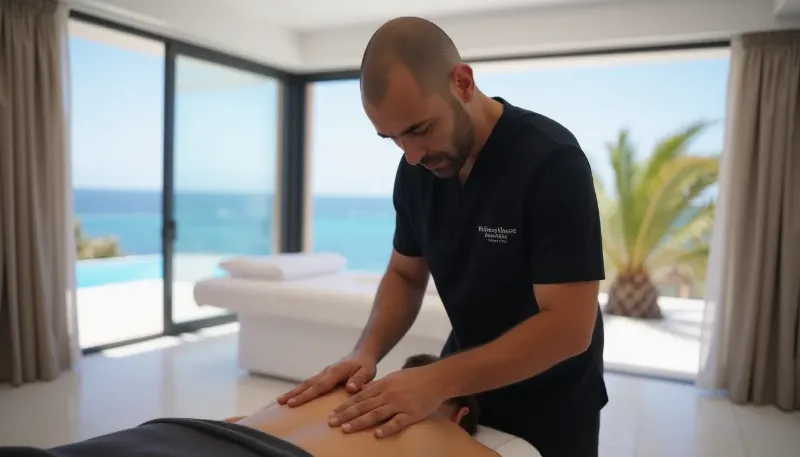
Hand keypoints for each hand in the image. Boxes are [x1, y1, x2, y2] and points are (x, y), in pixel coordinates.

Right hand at [276, 352, 377, 406]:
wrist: (362, 354)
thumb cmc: (365, 365)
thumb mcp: (368, 372)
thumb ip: (360, 380)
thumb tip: (350, 388)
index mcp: (335, 372)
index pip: (318, 386)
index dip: (305, 396)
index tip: (292, 403)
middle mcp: (326, 372)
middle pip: (307, 384)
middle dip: (293, 394)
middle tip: (279, 402)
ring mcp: (323, 373)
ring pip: (306, 383)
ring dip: (293, 392)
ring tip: (279, 401)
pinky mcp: (323, 376)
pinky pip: (310, 384)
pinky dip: (300, 390)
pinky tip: (293, 397)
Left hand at [328, 364, 447, 437]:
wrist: (436, 379)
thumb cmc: (414, 378)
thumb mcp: (393, 377)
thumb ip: (377, 386)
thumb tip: (361, 391)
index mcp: (383, 385)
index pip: (359, 397)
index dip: (345, 406)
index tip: (332, 414)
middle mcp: (389, 394)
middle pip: (364, 406)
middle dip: (346, 415)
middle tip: (332, 423)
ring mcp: (400, 404)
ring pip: (376, 414)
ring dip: (360, 422)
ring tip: (346, 429)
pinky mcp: (412, 413)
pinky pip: (398, 422)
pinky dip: (387, 428)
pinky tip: (377, 435)